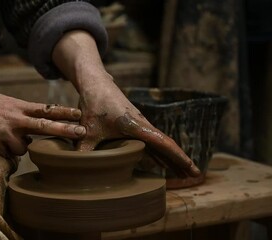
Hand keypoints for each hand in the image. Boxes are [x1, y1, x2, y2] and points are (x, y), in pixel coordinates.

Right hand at [0, 79, 85, 157]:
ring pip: (23, 149)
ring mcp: (5, 132)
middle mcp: (14, 118)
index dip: (63, 112)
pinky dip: (4, 153)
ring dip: (18, 147)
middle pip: (44, 126)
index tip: (79, 114)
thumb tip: (32, 131)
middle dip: (64, 130)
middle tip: (82, 132)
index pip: (45, 109)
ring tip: (2, 137)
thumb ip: (20, 114)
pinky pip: (7, 155)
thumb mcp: (3, 102)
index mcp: (17, 106)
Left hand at [76, 74, 199, 176]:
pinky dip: (159, 153)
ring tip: (182, 173)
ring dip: (171, 158)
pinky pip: (151, 142)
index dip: (178, 157)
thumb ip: (83, 150)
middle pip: (167, 145)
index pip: (163, 143)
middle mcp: (143, 125)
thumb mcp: (88, 129)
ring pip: (160, 144)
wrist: (96, 83)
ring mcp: (140, 125)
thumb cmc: (94, 104)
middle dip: (181, 160)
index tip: (192, 167)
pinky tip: (161, 164)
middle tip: (195, 175)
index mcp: (136, 125)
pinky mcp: (135, 126)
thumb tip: (77, 169)